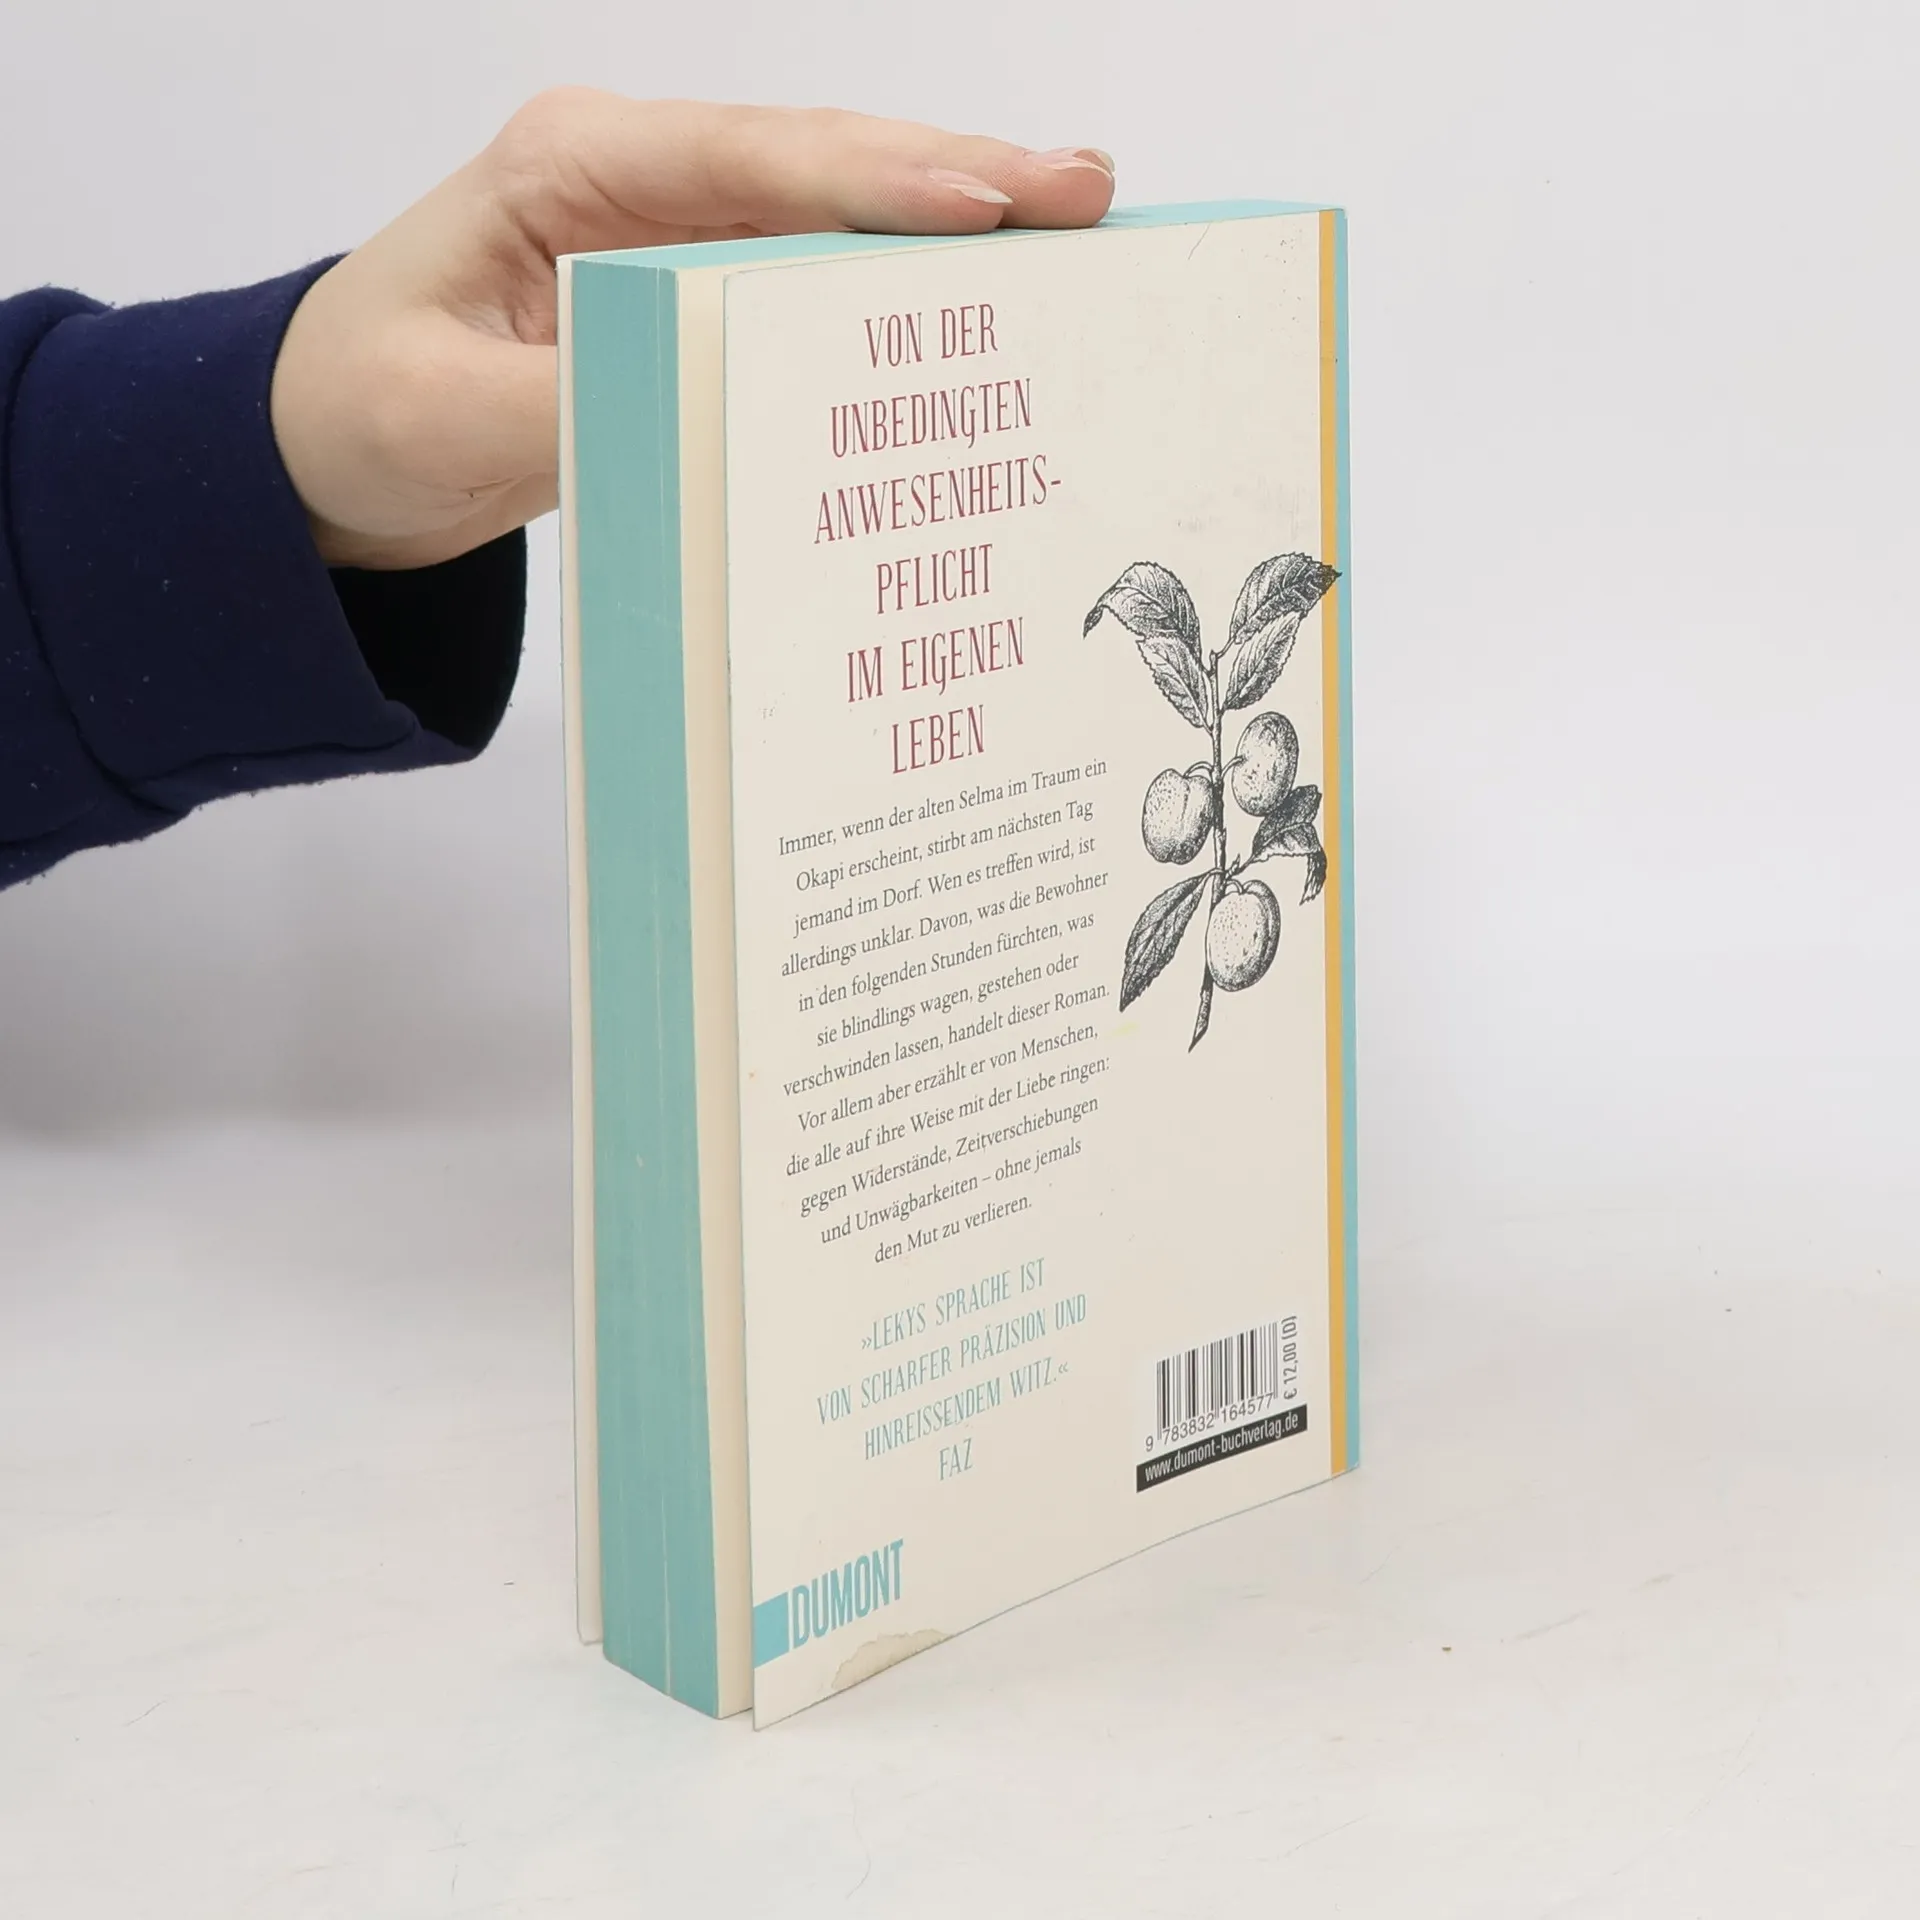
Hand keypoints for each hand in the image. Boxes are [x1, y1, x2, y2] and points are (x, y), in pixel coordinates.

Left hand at [271, 92, 1115, 570]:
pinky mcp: (696, 301)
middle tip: (1087, 192)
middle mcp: (640, 181)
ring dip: (956, 225)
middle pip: (825, 165)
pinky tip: (982, 304)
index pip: (749, 158)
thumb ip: (567, 404)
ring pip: (840, 217)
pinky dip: (903, 296)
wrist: (324, 448)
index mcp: (571, 168)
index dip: (874, 179)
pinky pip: (818, 289)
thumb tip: (700, 404)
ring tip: (1076, 225)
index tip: (983, 201)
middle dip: (960, 177)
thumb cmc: (357, 404)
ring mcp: (677, 236)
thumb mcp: (439, 410)